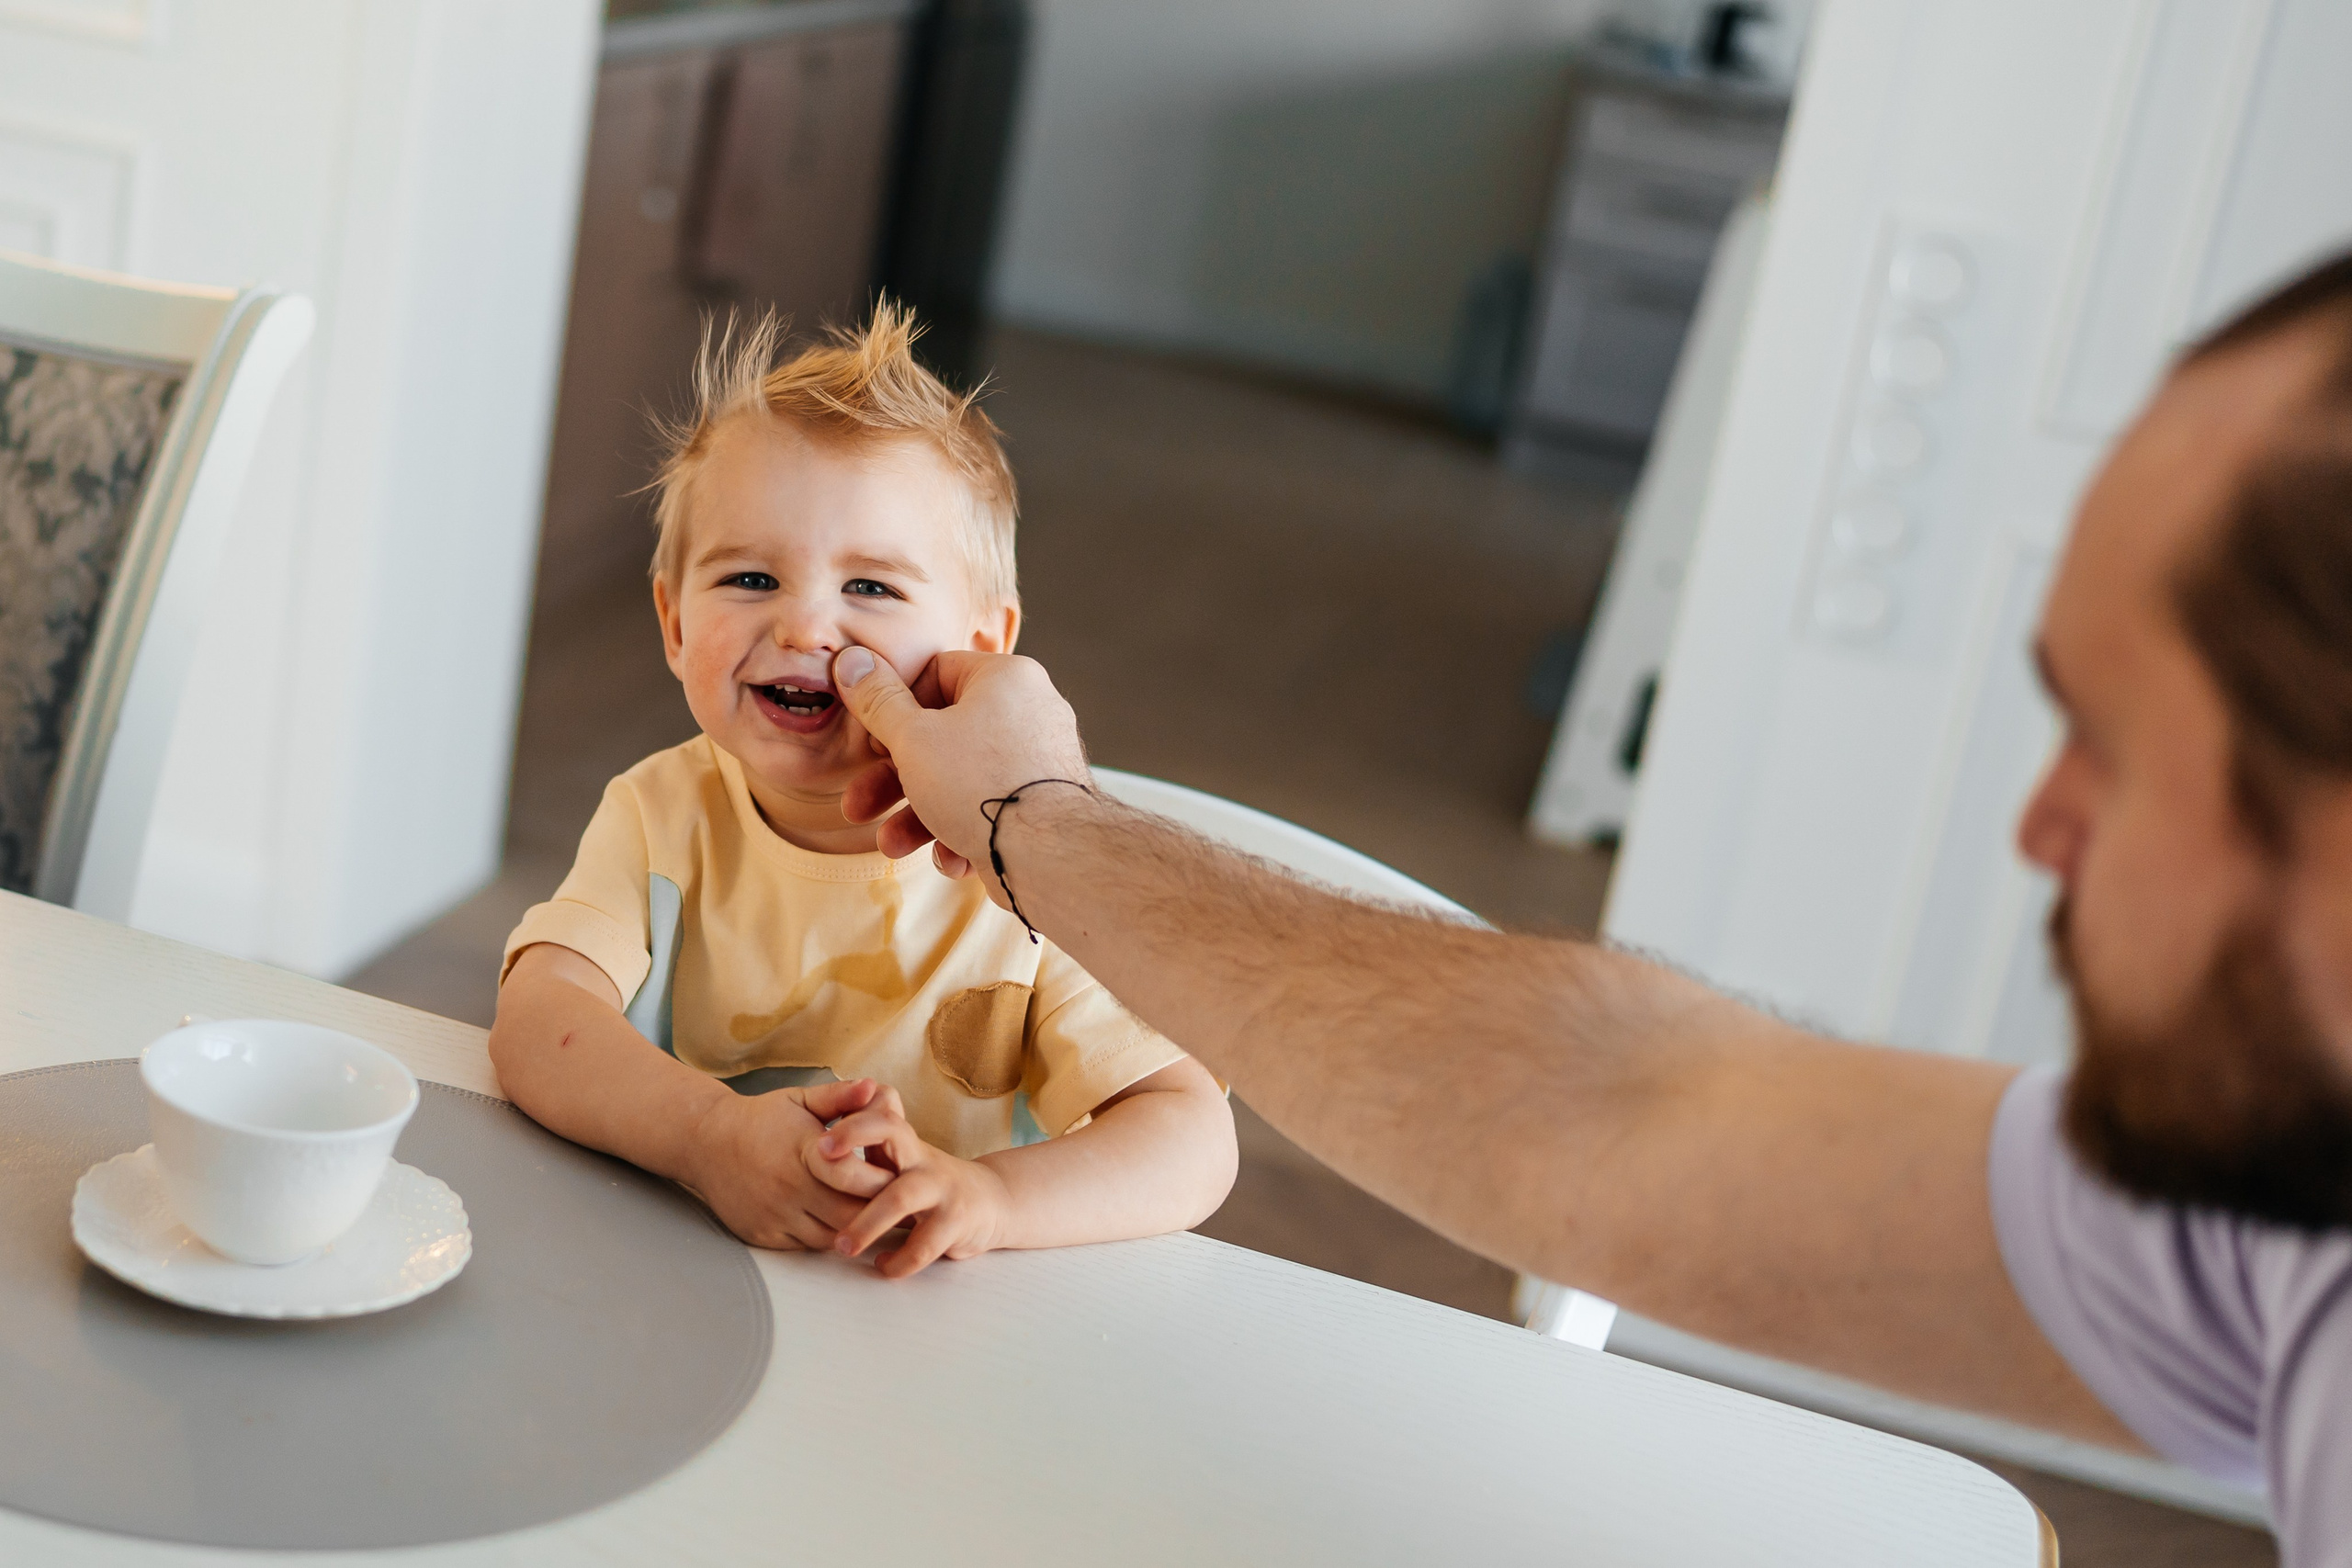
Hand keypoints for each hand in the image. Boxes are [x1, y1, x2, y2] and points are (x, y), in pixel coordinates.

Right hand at [682, 1078, 897, 1250]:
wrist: (706, 1143)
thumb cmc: (761, 1119)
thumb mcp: (800, 1100)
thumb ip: (839, 1096)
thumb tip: (873, 1087)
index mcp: (804, 1151)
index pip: (854, 1177)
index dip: (882, 1181)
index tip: (899, 1177)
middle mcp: (789, 1187)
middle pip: (849, 1214)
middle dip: (876, 1212)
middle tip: (896, 1205)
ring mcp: (775, 1214)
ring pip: (831, 1236)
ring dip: (853, 1229)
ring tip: (873, 1217)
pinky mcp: (764, 1235)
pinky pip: (806, 1246)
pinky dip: (826, 1238)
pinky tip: (839, 1225)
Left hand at [814, 1094, 1012, 1278]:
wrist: (991, 1200)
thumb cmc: (931, 1179)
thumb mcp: (905, 1156)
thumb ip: (873, 1139)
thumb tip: (831, 1120)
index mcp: (906, 1143)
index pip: (882, 1115)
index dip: (852, 1123)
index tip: (820, 1141)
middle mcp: (923, 1159)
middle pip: (893, 1136)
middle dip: (854, 1145)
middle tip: (818, 1163)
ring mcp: (942, 1189)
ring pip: (901, 1198)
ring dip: (867, 1224)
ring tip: (842, 1246)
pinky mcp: (957, 1222)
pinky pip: (924, 1245)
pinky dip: (899, 1260)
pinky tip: (883, 1266)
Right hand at [832, 646, 1091, 887]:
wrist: (1050, 856)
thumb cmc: (983, 786)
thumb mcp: (912, 739)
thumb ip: (878, 702)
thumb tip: (851, 661)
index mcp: (1006, 678)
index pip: (938, 673)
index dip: (895, 706)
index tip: (872, 739)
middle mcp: (1030, 713)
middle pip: (944, 737)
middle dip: (895, 780)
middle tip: (860, 806)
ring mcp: (1039, 762)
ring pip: (963, 781)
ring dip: (920, 815)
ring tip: (893, 846)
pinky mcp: (1044, 806)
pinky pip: (993, 809)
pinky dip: (964, 832)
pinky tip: (952, 859)